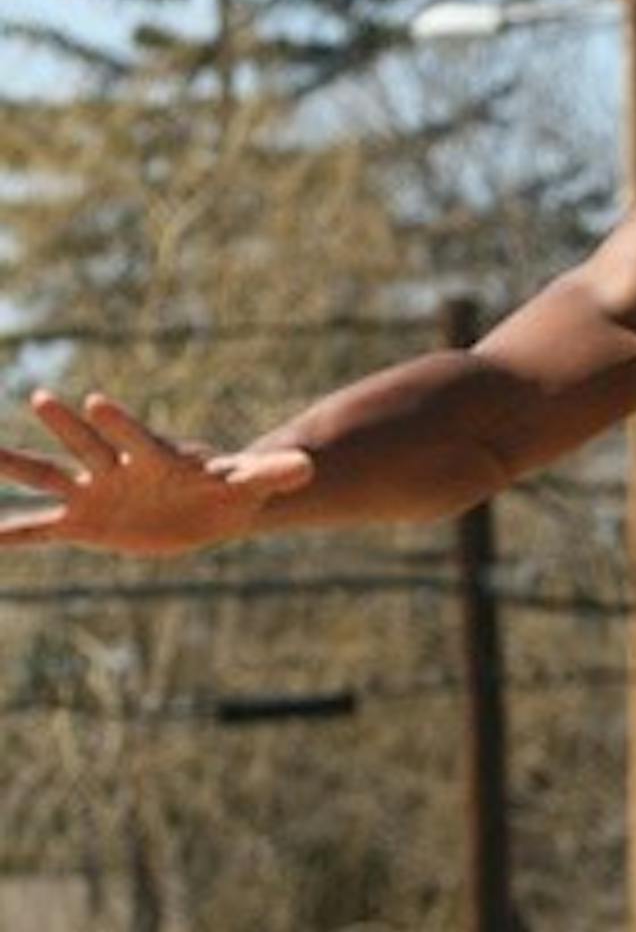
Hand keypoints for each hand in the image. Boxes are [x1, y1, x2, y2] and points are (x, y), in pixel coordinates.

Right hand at [0, 391, 313, 554]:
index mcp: (155, 457)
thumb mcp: (250, 484)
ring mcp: (95, 492)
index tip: (98, 402)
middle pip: (88, 444)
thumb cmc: (229, 489)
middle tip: (43, 399)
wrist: (208, 505)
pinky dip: (13, 533)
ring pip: (49, 478)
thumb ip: (273, 473)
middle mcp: (117, 467)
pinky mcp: (86, 523)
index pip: (137, 437)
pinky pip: (42, 529)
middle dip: (67, 426)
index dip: (121, 423)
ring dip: (16, 466)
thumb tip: (310, 468)